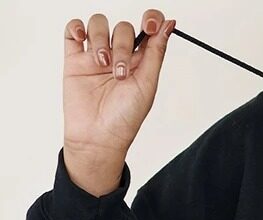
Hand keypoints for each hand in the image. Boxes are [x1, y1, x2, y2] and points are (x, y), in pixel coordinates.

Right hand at [63, 11, 175, 195]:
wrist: (98, 137)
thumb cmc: (125, 118)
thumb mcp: (147, 84)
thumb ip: (156, 53)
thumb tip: (169, 24)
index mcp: (141, 62)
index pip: (147, 30)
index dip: (150, 19)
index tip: (150, 24)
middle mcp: (119, 56)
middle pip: (122, 27)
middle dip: (123, 46)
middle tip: (120, 72)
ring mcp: (96, 56)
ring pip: (98, 24)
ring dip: (102, 40)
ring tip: (102, 65)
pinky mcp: (75, 59)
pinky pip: (73, 30)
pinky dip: (76, 27)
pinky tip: (82, 40)